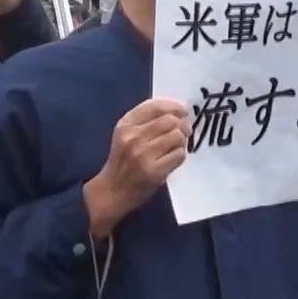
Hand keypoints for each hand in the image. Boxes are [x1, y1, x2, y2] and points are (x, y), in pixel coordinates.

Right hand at [82, 98, 189, 234]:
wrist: (112, 191)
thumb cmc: (122, 161)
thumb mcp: (125, 135)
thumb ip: (146, 120)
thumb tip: (178, 112)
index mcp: (125, 125)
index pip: (155, 107)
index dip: (174, 106)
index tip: (183, 111)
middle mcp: (132, 137)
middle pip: (170, 121)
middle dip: (183, 125)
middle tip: (185, 131)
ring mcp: (143, 155)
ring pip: (177, 136)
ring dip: (182, 142)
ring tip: (175, 147)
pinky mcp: (153, 171)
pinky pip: (179, 155)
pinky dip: (180, 156)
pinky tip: (172, 160)